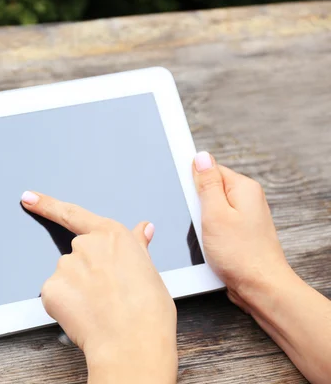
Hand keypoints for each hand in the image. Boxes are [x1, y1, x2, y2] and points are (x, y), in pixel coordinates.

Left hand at [21, 191, 177, 383]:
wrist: (132, 343)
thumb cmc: (148, 312)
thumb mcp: (150, 271)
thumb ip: (136, 247)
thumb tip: (142, 229)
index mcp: (111, 235)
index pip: (72, 214)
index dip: (47, 205)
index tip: (29, 199)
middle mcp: (85, 245)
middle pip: (76, 254)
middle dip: (85, 272)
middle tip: (106, 295)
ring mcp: (65, 266)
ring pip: (65, 276)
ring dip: (76, 290)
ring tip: (100, 309)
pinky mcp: (51, 288)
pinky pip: (55, 295)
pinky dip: (65, 306)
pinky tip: (84, 315)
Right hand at [193, 152, 330, 382]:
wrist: (260, 287)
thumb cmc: (241, 255)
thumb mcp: (215, 214)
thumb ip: (207, 183)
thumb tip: (201, 156)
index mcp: (243, 188)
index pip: (210, 169)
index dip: (192, 182)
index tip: (184, 194)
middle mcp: (247, 199)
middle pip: (209, 190)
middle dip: (196, 205)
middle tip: (198, 222)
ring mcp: (244, 217)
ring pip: (210, 210)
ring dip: (201, 222)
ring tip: (206, 238)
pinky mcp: (239, 233)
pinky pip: (216, 225)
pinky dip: (208, 234)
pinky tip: (209, 246)